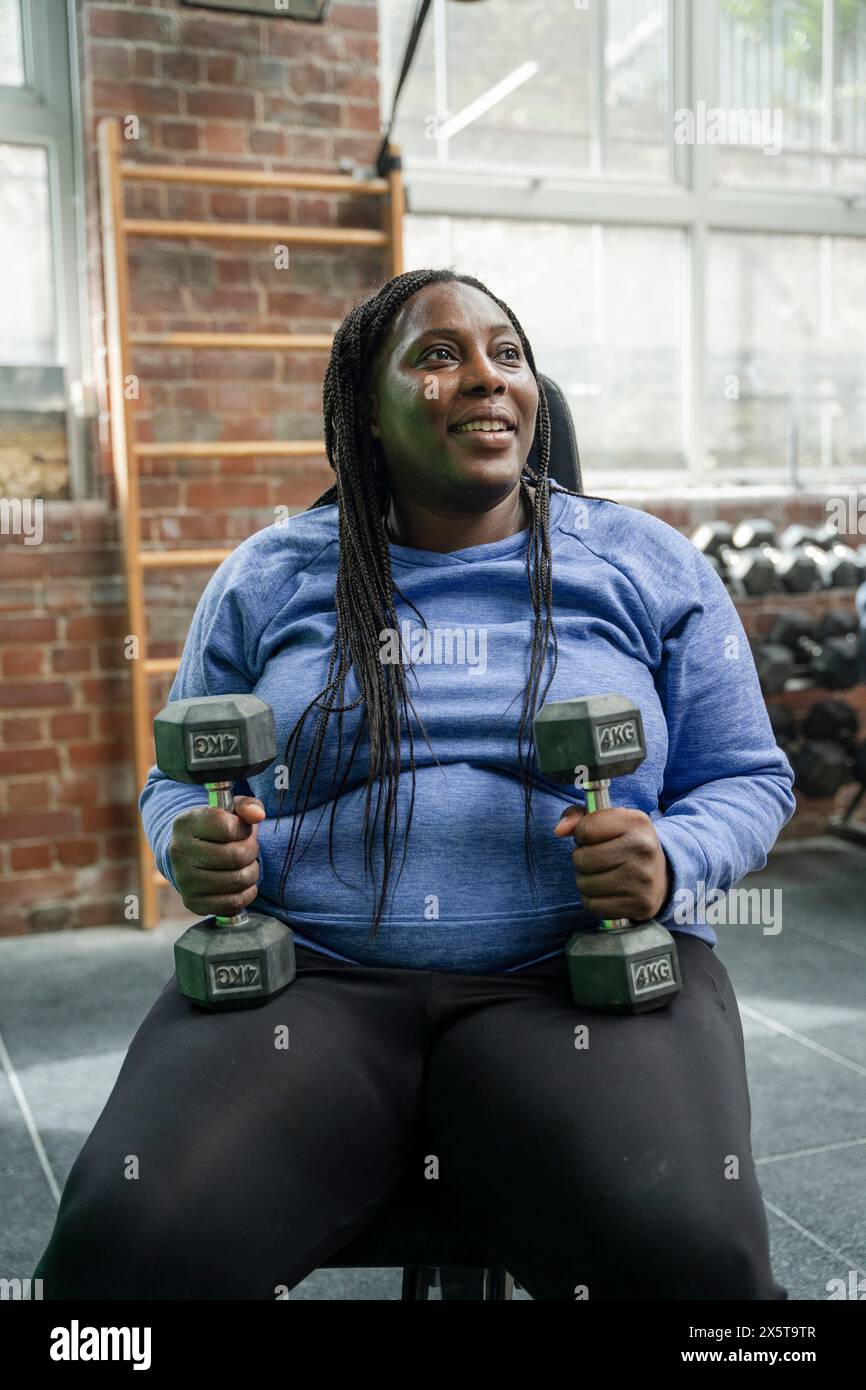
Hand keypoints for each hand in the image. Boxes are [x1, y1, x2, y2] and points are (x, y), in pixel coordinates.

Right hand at [169, 795, 265, 918]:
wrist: (187, 855)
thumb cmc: (215, 830)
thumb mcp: (228, 810)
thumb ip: (247, 806)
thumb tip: (258, 815)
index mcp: (186, 823)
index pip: (227, 827)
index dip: (243, 829)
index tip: (242, 830)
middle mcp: (180, 852)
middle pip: (236, 856)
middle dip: (252, 851)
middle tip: (249, 849)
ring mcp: (184, 879)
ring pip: (238, 880)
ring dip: (252, 872)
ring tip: (246, 865)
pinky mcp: (193, 902)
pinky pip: (233, 902)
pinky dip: (247, 893)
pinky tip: (243, 883)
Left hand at [554, 804, 670, 923]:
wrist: (661, 875)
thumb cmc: (625, 844)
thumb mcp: (609, 821)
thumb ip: (578, 817)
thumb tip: (559, 830)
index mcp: (636, 822)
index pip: (586, 829)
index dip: (581, 835)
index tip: (593, 838)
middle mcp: (643, 848)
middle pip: (582, 859)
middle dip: (581, 860)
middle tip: (596, 860)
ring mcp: (643, 878)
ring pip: (585, 884)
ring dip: (585, 881)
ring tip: (601, 875)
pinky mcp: (640, 904)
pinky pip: (594, 905)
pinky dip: (593, 900)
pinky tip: (606, 892)